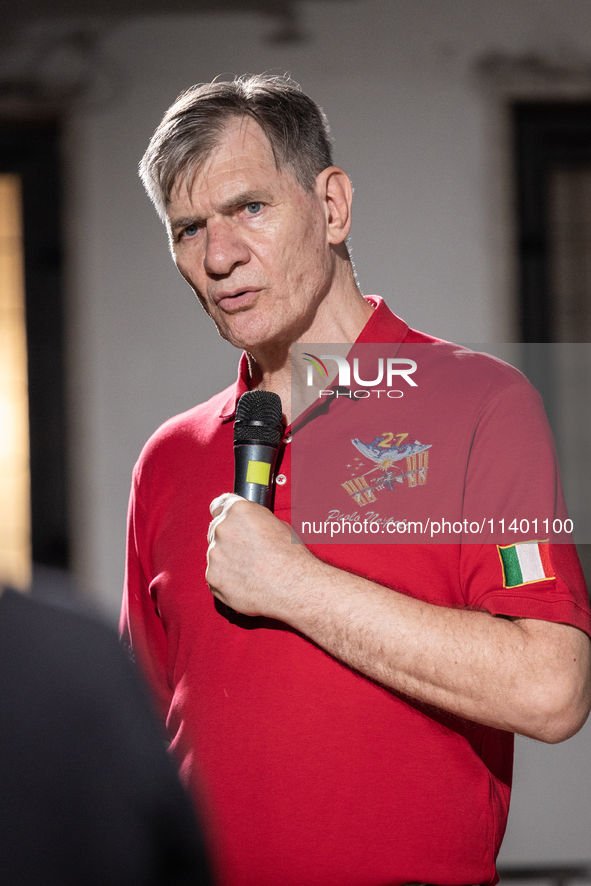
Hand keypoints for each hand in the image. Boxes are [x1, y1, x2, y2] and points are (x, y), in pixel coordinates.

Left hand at [206, 493, 313, 618]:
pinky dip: (226, 580)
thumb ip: (254, 521)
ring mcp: (215, 554)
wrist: (294, 587)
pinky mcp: (213, 577)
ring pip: (216, 555)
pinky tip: (245, 582)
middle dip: (228, 541)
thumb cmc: (292, 558)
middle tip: (247, 553)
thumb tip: (249, 525)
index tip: (226, 521)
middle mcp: (223, 528)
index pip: (218, 505)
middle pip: (216, 531)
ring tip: (250, 571)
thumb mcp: (278, 525)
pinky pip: (215, 576)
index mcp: (239, 511)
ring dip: (227, 561)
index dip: (224, 514)